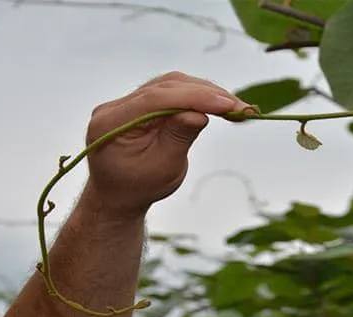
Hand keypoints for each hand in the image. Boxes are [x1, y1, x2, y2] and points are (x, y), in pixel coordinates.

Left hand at [82, 71, 247, 216]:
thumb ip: (178, 137)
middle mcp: (114, 107)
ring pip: (171, 85)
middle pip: (165, 87)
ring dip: (205, 92)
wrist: (119, 195)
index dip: (193, 97)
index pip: (155, 99)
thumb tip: (199, 113)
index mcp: (111, 124)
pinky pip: (170, 91)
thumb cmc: (140, 187)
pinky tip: (218, 104)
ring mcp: (126, 103)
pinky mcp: (140, 103)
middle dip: (206, 94)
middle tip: (241, 108)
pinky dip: (196, 96)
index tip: (226, 104)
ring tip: (235, 107)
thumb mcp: (163, 168)